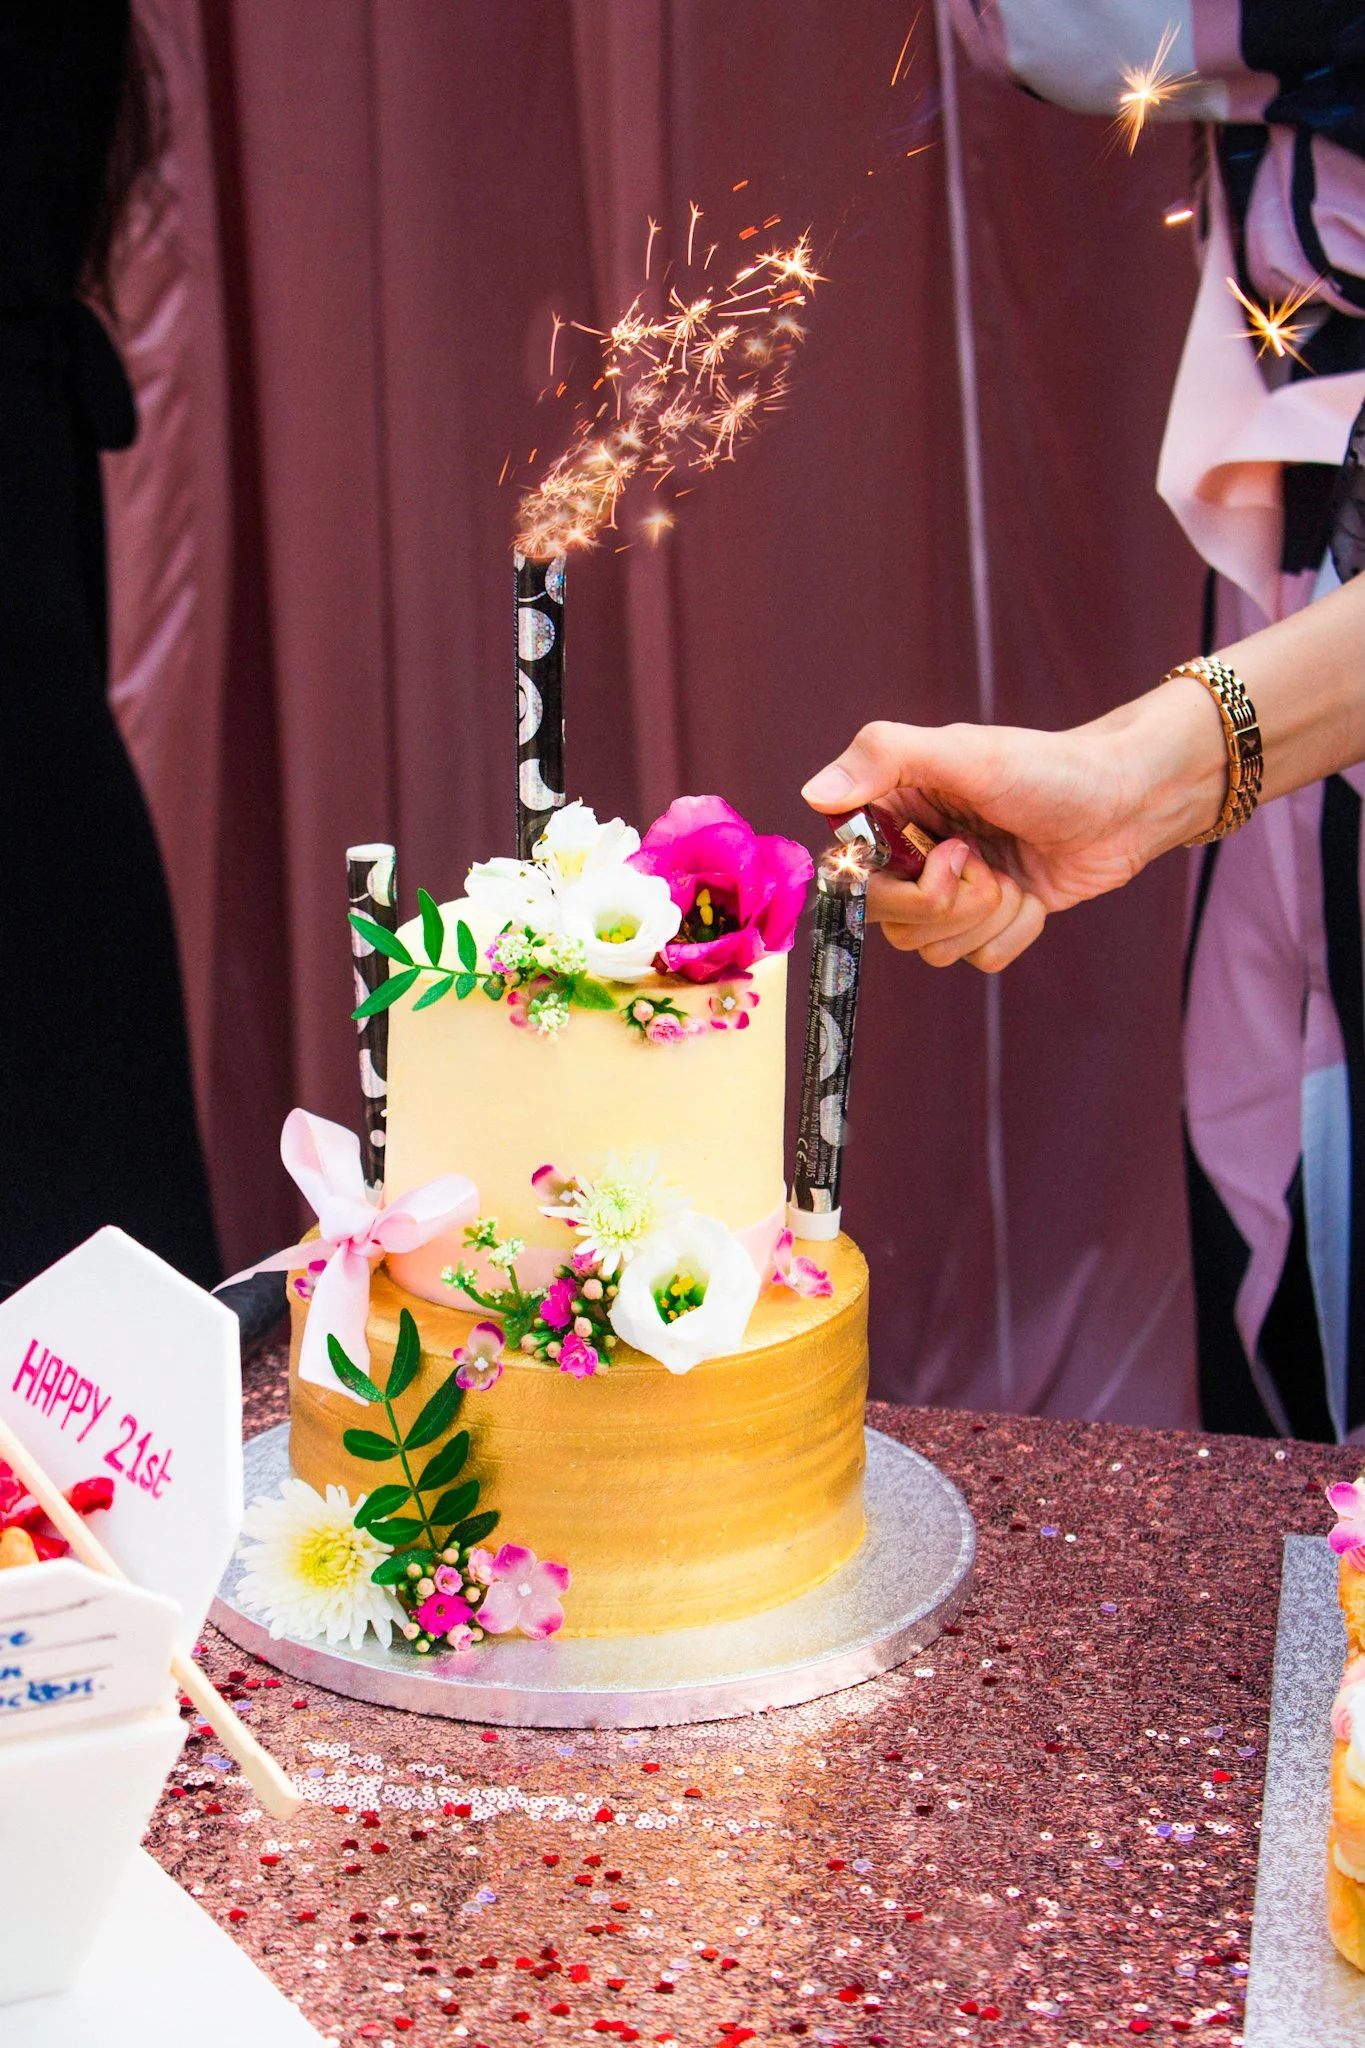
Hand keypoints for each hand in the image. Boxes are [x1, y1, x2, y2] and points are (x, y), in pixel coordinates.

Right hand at [801, 695, 1218, 970]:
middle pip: (890, 923)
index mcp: (890, 811)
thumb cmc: (1050, 767)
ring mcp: (954, 892)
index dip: (890, 884)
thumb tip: (812, 795)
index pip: (849, 878)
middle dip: (948, 901)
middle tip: (980, 857)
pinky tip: (1032, 891)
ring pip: (934, 949)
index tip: (942, 850)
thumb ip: (883, 758)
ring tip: (1011, 871)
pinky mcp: (993, 921)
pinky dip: (1015, 931)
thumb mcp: (965, 751)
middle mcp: (912, 855)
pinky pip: (981, 960)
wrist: (1130, 799)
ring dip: (986, 915)